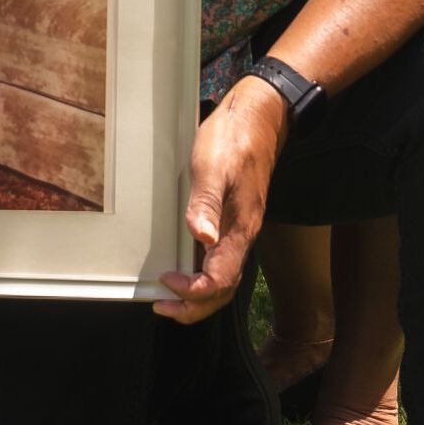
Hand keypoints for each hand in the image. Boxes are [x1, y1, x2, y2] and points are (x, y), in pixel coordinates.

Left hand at [153, 78, 288, 324]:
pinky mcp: (235, 218)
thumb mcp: (213, 167)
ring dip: (199, 294)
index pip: (220, 281)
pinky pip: (222, 258)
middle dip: (194, 306)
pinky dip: (204, 273)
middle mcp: (242, 235)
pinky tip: (188, 263)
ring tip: (172, 295)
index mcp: (239, 229)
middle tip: (163, 306)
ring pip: (225, 277)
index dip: (193, 292)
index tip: (167, 281)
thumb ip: (206, 204)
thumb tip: (200, 239)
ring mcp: (240, 228)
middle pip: (224, 290)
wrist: (260, 118)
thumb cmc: (235, 139)